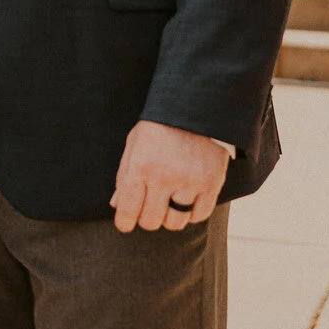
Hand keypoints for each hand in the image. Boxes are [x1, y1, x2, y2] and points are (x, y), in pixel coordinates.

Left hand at [110, 120, 229, 233]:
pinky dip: (192, 212)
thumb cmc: (160, 126)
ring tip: (170, 200)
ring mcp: (189, 182)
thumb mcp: (135, 143)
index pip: (128, 210)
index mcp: (141, 165)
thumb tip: (116, 206)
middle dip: (147, 217)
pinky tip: (188, 198)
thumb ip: (124, 176)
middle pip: (151, 221)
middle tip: (150, 205)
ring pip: (175, 223)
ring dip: (170, 216)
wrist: (196, 105)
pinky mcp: (211, 183)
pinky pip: (198, 216)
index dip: (124, 222)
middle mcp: (164, 177)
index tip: (126, 223)